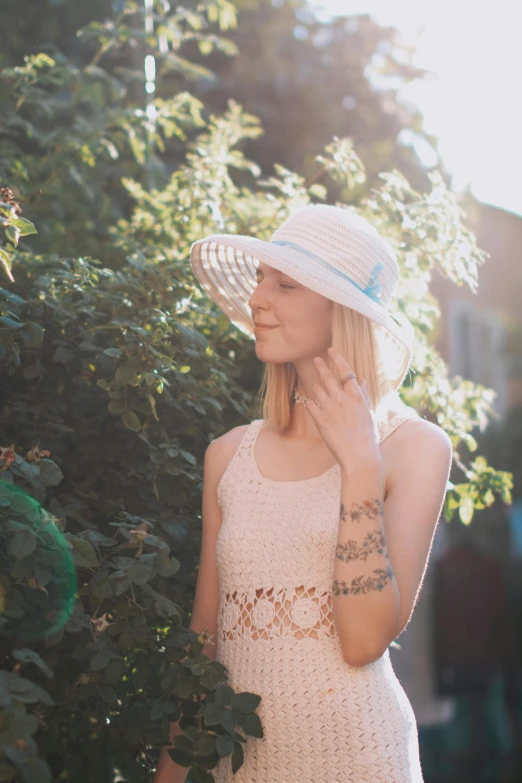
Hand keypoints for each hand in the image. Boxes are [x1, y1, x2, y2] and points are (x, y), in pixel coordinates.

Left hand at [305, 347, 381, 474]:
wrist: (359, 456)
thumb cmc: (368, 435)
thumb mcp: (368, 412)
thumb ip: (362, 395)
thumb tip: (361, 381)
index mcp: (356, 395)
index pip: (345, 370)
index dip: (337, 358)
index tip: (331, 350)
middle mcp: (342, 398)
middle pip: (328, 376)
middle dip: (320, 365)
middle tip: (316, 359)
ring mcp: (330, 408)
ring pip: (317, 389)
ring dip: (317, 387)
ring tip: (318, 388)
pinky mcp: (320, 420)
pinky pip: (310, 404)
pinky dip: (310, 402)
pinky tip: (311, 403)